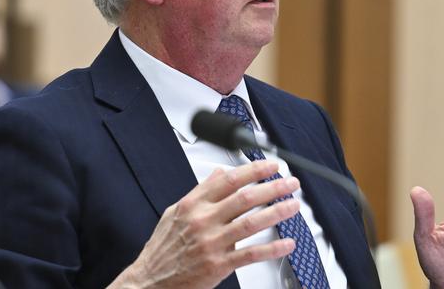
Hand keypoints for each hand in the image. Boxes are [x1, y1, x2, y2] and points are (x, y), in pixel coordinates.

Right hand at [109, 160, 299, 288]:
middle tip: (289, 183)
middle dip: (272, 187)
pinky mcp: (219, 265)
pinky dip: (272, 248)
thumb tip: (219, 174)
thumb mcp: (176, 211)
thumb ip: (200, 191)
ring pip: (251, 223)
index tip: (270, 166)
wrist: (150, 280)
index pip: (229, 180)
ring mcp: (212, 243)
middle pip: (245, 198)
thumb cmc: (164, 247)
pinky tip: (286, 243)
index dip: (254, 170)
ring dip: (277, 212)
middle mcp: (204, 220)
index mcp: (193, 204)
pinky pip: (251, 254)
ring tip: (293, 205)